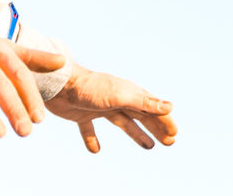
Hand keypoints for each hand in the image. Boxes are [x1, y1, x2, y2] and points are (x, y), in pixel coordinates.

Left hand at [45, 64, 176, 152]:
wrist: (58, 84)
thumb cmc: (89, 88)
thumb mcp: (120, 96)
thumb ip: (144, 101)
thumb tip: (170, 106)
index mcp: (127, 92)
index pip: (151, 107)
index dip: (163, 120)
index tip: (174, 134)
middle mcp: (115, 99)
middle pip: (140, 115)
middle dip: (156, 127)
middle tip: (169, 142)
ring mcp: (99, 107)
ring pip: (122, 122)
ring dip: (136, 134)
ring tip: (149, 146)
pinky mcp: (82, 115)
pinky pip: (89, 129)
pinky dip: (93, 139)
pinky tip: (96, 150)